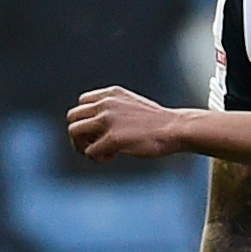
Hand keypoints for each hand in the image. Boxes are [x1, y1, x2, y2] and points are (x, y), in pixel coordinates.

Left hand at [66, 87, 185, 161]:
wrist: (178, 129)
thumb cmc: (161, 122)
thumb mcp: (133, 105)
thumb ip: (115, 108)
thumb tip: (99, 126)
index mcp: (111, 94)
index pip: (82, 103)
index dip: (87, 119)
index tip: (99, 131)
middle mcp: (106, 104)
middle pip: (73, 117)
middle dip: (79, 133)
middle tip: (93, 144)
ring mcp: (108, 120)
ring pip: (74, 132)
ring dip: (82, 145)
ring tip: (99, 152)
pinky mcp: (112, 139)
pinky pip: (90, 151)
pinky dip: (97, 157)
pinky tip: (112, 157)